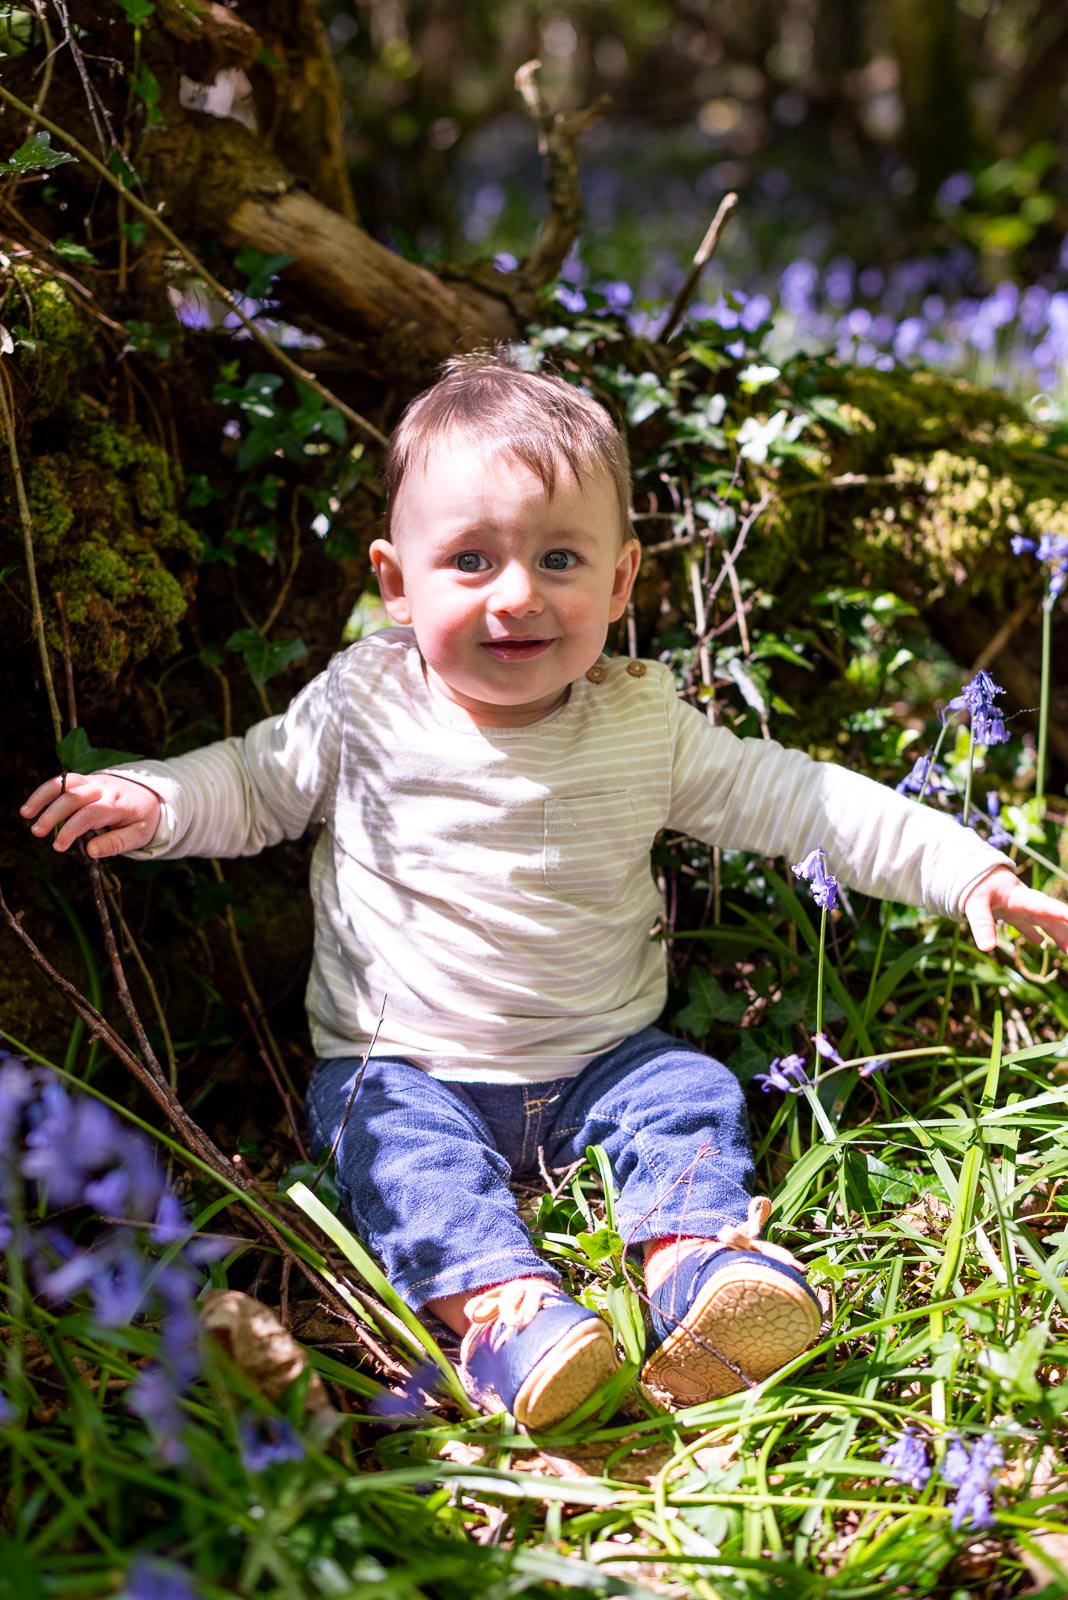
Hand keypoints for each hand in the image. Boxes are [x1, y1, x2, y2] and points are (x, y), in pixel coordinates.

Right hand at [21, 772, 161, 858]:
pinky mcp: (85, 780)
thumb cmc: (142, 819)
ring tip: (26, 814)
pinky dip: (46, 791)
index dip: (72, 829)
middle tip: (37, 832)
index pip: (90, 814)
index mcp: (118, 804)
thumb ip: (115, 844)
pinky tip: (33, 805)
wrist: (151, 795)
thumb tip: (90, 851)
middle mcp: (103, 789)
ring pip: (65, 783)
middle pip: (73, 796)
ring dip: (43, 796)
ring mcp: (93, 782)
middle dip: (53, 814)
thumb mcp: (138, 835)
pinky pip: (63, 781)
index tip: (58, 846)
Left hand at [962, 866, 1067, 952]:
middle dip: (1065, 932)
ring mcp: (1018, 907)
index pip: (1045, 906)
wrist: (966, 867)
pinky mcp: (1009, 911)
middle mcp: (1024, 902)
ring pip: (1043, 922)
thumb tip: (987, 948)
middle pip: (1050, 918)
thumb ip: (982, 924)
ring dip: (1057, 936)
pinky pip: (1027, 925)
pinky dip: (1035, 934)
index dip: (1061, 913)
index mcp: (1019, 896)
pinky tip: (1041, 942)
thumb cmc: (972, 882)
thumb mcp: (974, 902)